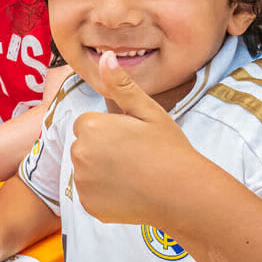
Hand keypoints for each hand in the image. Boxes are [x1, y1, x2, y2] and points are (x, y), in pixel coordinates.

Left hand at [69, 51, 206, 227]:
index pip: (87, 124)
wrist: (183, 194)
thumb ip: (121, 85)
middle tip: (134, 156)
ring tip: (132, 174)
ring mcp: (82, 182)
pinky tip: (128, 192)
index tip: (132, 138)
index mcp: (89, 126)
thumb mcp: (147, 110)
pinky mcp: (88, 205)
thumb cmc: (168, 148)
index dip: (110, 130)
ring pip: (86, 170)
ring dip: (102, 171)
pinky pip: (90, 194)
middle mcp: (78, 153)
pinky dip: (104, 194)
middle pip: (84, 146)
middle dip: (102, 149)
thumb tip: (105, 57)